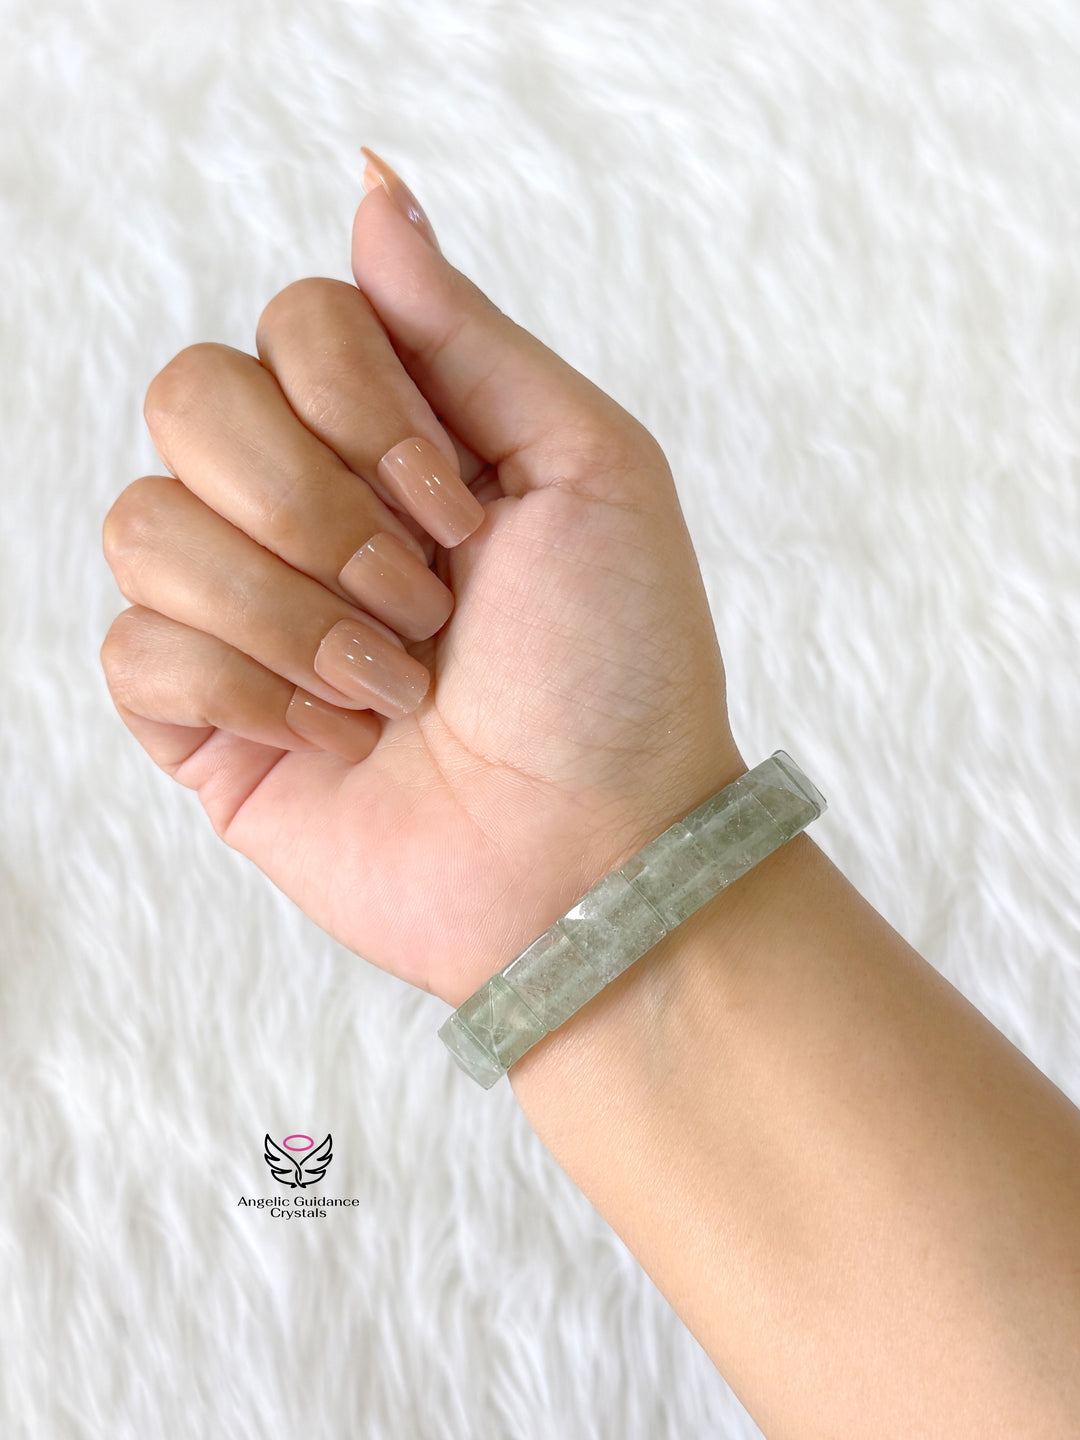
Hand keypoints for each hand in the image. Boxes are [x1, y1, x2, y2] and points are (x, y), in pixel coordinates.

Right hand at [100, 153, 745, 1006]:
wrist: (596, 856)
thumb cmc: (618, 669)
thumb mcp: (588, 467)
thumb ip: (466, 333)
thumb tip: (372, 190)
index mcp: (395, 437)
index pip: (293, 322)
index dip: (360, 407)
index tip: (462, 513)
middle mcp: (304, 507)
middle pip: (191, 397)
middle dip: (315, 508)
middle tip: (423, 600)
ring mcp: (243, 612)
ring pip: (143, 522)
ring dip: (287, 611)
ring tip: (391, 686)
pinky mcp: (200, 717)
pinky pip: (131, 646)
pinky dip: (244, 691)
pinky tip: (335, 738)